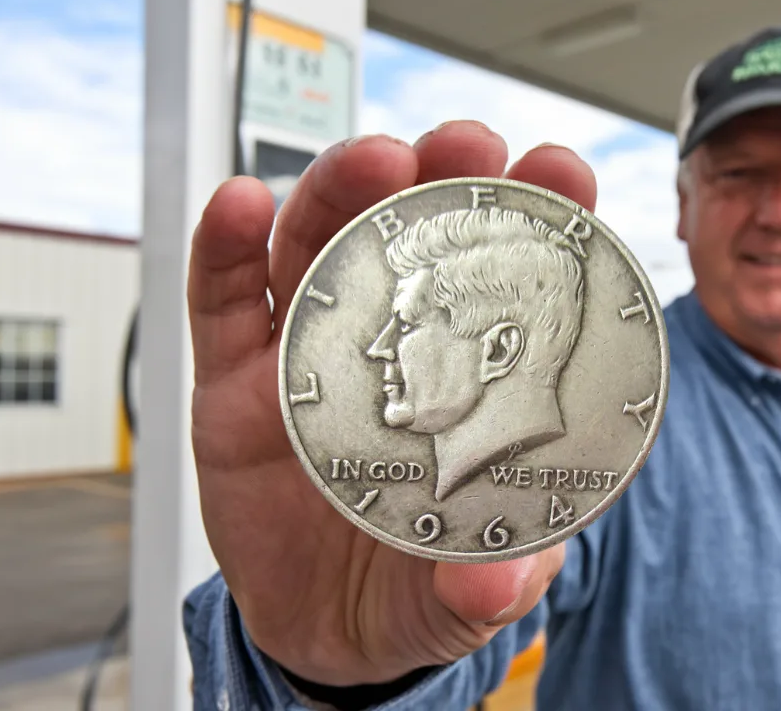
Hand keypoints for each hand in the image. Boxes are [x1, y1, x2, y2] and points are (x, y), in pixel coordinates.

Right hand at [186, 122, 586, 685]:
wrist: (323, 633)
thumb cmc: (416, 588)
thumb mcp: (463, 595)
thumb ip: (486, 588)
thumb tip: (498, 585)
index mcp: (467, 381)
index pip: (505, 281)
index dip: (532, 216)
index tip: (557, 169)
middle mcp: (391, 349)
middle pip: (411, 238)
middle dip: (439, 178)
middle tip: (464, 146)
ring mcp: (309, 356)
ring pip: (318, 247)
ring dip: (344, 191)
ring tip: (371, 163)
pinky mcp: (234, 383)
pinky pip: (222, 300)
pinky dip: (226, 245)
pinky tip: (243, 203)